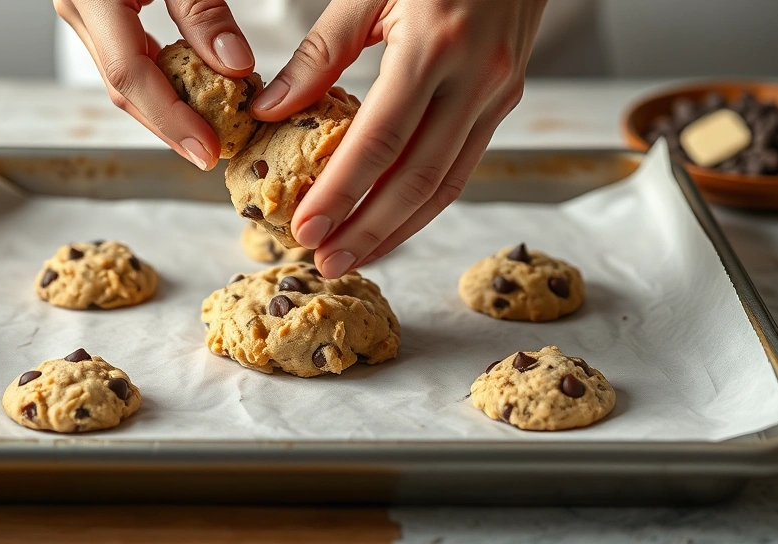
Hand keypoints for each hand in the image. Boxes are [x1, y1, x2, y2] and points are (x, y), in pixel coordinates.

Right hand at [54, 0, 255, 169]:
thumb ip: (204, 11)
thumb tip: (236, 68)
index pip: (131, 74)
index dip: (171, 119)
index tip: (208, 149)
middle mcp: (78, 8)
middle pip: (124, 88)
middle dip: (170, 127)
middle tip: (213, 153)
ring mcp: (83, 14)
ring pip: (124, 79)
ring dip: (166, 112)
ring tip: (208, 134)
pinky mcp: (97, 15)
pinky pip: (127, 60)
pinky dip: (161, 84)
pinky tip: (192, 101)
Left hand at [252, 0, 546, 277]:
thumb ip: (321, 52)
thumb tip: (271, 108)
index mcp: (435, 45)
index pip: (380, 141)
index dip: (341, 192)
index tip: (305, 230)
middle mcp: (476, 78)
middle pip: (417, 179)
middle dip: (368, 230)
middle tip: (325, 263)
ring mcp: (499, 93)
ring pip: (447, 183)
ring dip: (399, 229)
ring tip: (356, 257)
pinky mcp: (507, 100)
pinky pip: (463, 164)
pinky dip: (426, 202)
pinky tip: (394, 221)